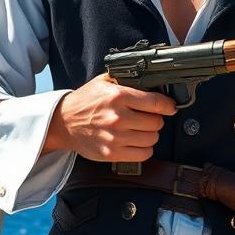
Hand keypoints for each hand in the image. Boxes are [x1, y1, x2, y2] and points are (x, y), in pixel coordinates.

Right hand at [45, 73, 177, 162]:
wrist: (64, 122)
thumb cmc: (85, 101)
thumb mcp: (104, 82)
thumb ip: (126, 80)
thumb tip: (153, 83)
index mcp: (118, 96)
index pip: (155, 103)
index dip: (168, 106)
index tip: (170, 107)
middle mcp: (118, 117)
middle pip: (156, 122)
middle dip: (156, 119)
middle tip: (149, 118)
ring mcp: (115, 137)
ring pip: (152, 139)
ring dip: (151, 134)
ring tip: (142, 130)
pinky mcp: (112, 153)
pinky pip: (143, 154)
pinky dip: (145, 148)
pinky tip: (137, 142)